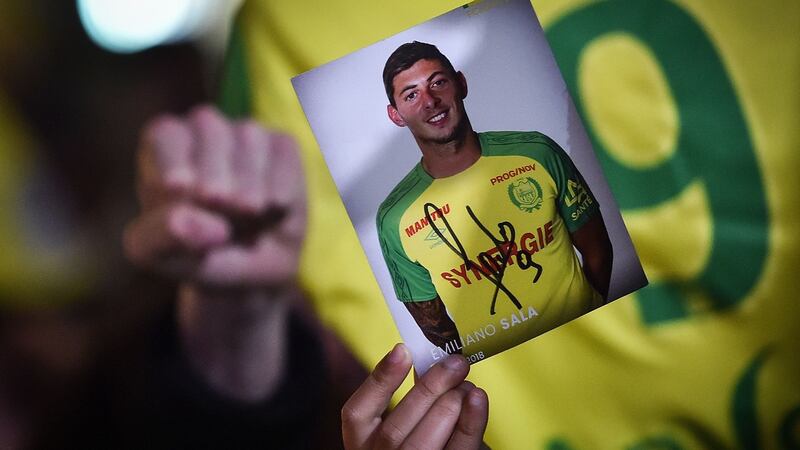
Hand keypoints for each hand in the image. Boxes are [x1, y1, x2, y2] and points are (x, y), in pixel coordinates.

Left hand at [123, 105, 304, 286]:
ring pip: (248, 138)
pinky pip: (283, 154)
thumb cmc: (195, 252)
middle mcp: (203, 131)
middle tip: (220, 208)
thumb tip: (186, 222)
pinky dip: (279, 187)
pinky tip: (273, 210)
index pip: (167, 134)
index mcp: (163, 146)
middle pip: (208, 128)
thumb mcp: (163, 254)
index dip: (175, 160)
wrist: (250, 269)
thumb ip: (162, 237)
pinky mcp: (282, 146)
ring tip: (246, 219)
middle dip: (215, 175)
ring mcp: (246, 134)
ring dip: (249, 187)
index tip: (181, 190)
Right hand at [342, 344, 488, 449]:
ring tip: (467, 386)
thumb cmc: (427, 440)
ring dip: (448, 407)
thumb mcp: (409, 423)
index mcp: (362, 444)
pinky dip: (470, 424)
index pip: (356, 414)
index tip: (403, 350)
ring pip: (420, 445)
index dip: (379, 381)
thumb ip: (414, 401)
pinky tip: (477, 400)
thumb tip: (430, 364)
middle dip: (428, 390)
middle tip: (455, 364)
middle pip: (394, 430)